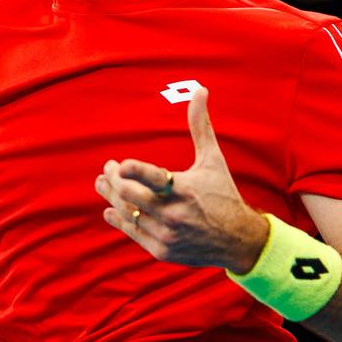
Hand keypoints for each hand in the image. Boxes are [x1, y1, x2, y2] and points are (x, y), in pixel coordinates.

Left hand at [93, 85, 269, 271]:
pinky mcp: (161, 250)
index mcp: (185, 189)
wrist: (238, 240)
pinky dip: (118, 219)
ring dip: (111, 197)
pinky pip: (132, 232)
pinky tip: (110, 208)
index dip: (134, 171)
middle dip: (115, 180)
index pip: (153, 178)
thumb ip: (200, 126)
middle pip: (130, 195)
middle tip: (109, 169)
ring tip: (102, 183)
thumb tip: (199, 90)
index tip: (120, 163)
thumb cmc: (223, 193)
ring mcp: (166, 234)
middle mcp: (174, 213)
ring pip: (127, 213)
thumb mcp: (213, 160)